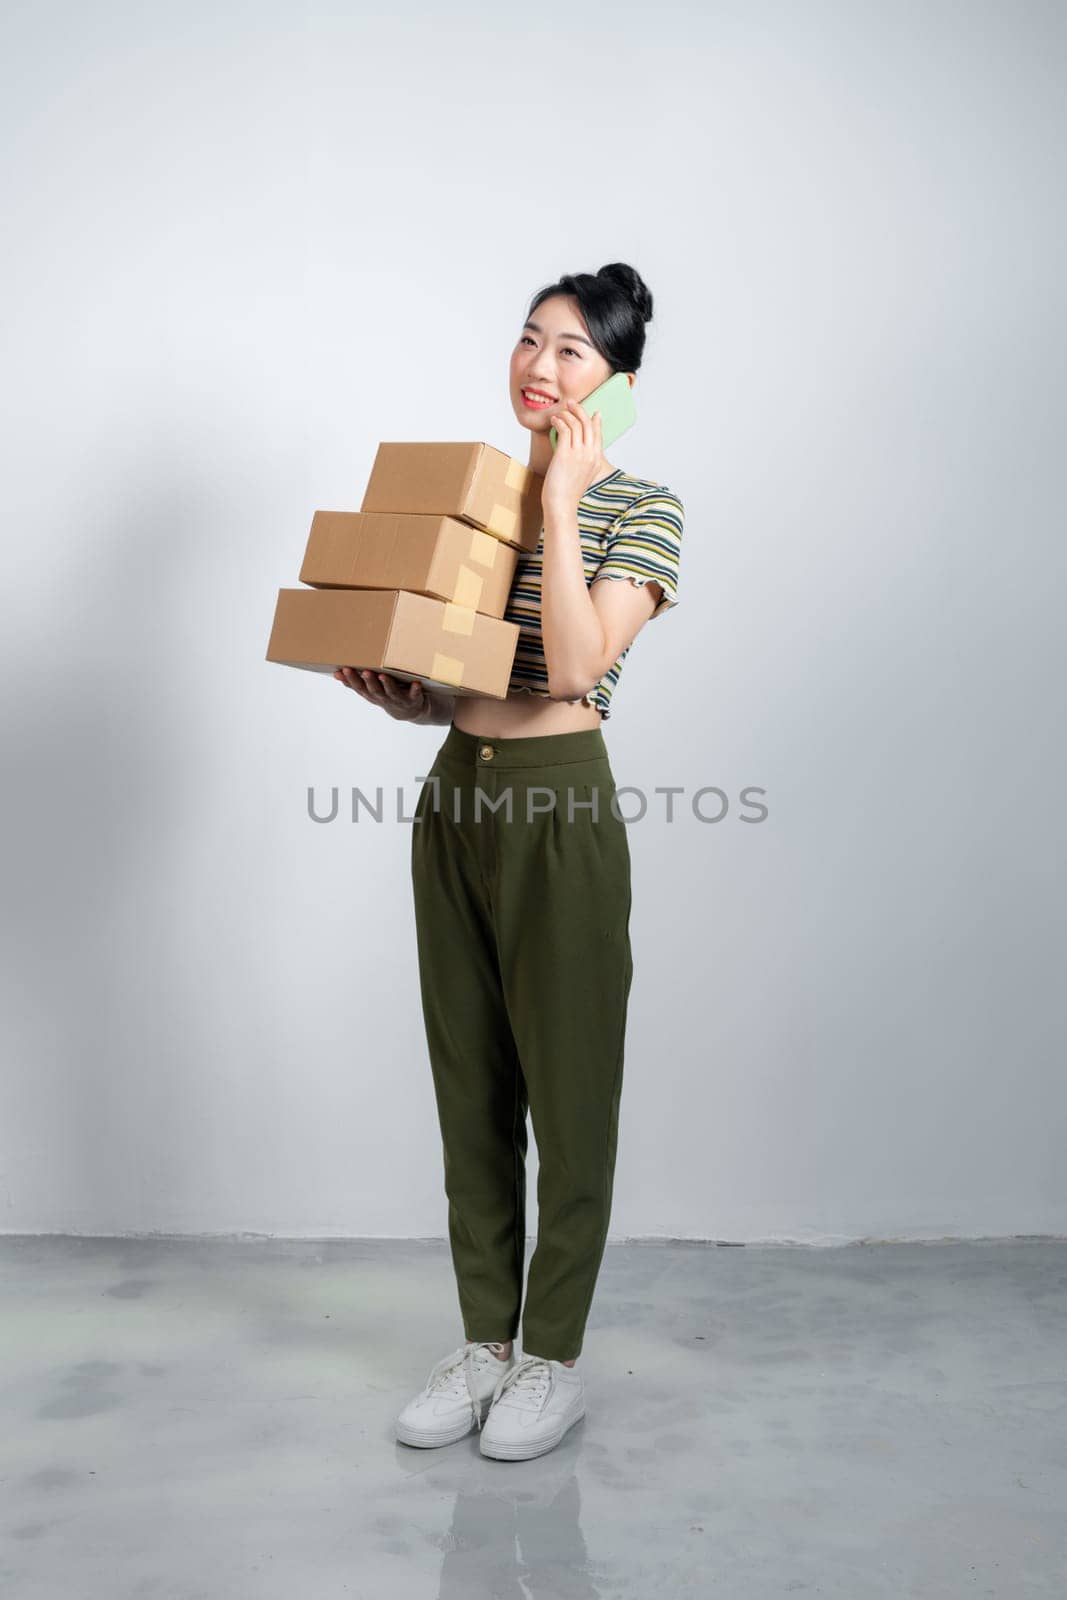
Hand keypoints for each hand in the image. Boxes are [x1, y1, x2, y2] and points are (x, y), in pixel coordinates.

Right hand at [334, 666, 429, 721]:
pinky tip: (416, 683)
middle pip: (374, 690)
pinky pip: (415, 694)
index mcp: (372, 695)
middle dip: (369, 681)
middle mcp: (384, 698)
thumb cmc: (385, 696)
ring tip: (383, 676)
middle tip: (364, 671)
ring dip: (387, 684)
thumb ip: (354, 684)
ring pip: (391, 692)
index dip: (351, 680)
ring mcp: (398, 699)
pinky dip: (415, 690)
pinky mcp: (413, 698)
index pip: (359, 688)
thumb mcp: (368, 692)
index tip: (344, 669)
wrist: (408, 712)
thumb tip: (336, 673)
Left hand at [541, 397, 604, 512]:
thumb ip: (581, 462)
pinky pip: (564, 429)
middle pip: (588, 424)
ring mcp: (579, 453)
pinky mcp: (566, 454)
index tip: (594, 412)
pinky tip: (554, 421)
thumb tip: (573, 453)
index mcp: (596, 460)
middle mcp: (590, 455)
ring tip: (558, 413)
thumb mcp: (580, 477)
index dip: (595, 421)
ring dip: (566, 415)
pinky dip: (559, 421)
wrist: (561, 505)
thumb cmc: (567, 494)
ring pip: (576, 424)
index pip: (598, 434)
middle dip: (580, 410)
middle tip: (571, 402)